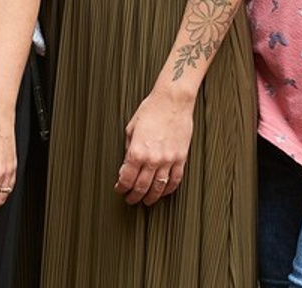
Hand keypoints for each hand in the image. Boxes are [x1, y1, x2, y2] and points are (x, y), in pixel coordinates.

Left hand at [114, 89, 192, 205]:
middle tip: (130, 199)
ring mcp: (169, 160)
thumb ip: (129, 147)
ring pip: (159, 188)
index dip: (121, 186)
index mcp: (137, 150)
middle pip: (142, 186)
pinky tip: (163, 192)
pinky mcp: (181, 159)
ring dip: (151, 197)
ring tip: (146, 201)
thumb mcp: (131, 127)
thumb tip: (127, 162)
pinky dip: (168, 190)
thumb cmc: (151, 109)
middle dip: (134, 196)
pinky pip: (175, 181)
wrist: (173, 101)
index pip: (127, 177)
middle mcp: (153, 159)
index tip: (119, 189)